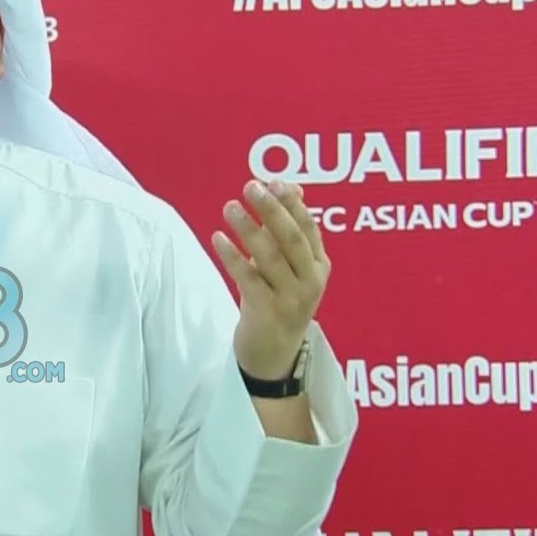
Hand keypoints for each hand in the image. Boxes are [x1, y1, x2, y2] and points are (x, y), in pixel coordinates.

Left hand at [211, 179, 330, 379]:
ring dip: (248, 228)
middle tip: (250, 187)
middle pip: (291, 238)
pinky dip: (232, 257)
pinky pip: (248, 279)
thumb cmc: (277, 300)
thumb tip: (291, 187)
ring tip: (230, 207)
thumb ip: (288, 230)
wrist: (273, 354)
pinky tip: (217, 238)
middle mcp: (310, 281)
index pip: (308, 228)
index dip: (291, 203)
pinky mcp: (267, 312)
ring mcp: (291, 299)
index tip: (273, 181)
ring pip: (270, 257)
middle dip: (271, 210)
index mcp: (319, 266)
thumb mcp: (289, 267)